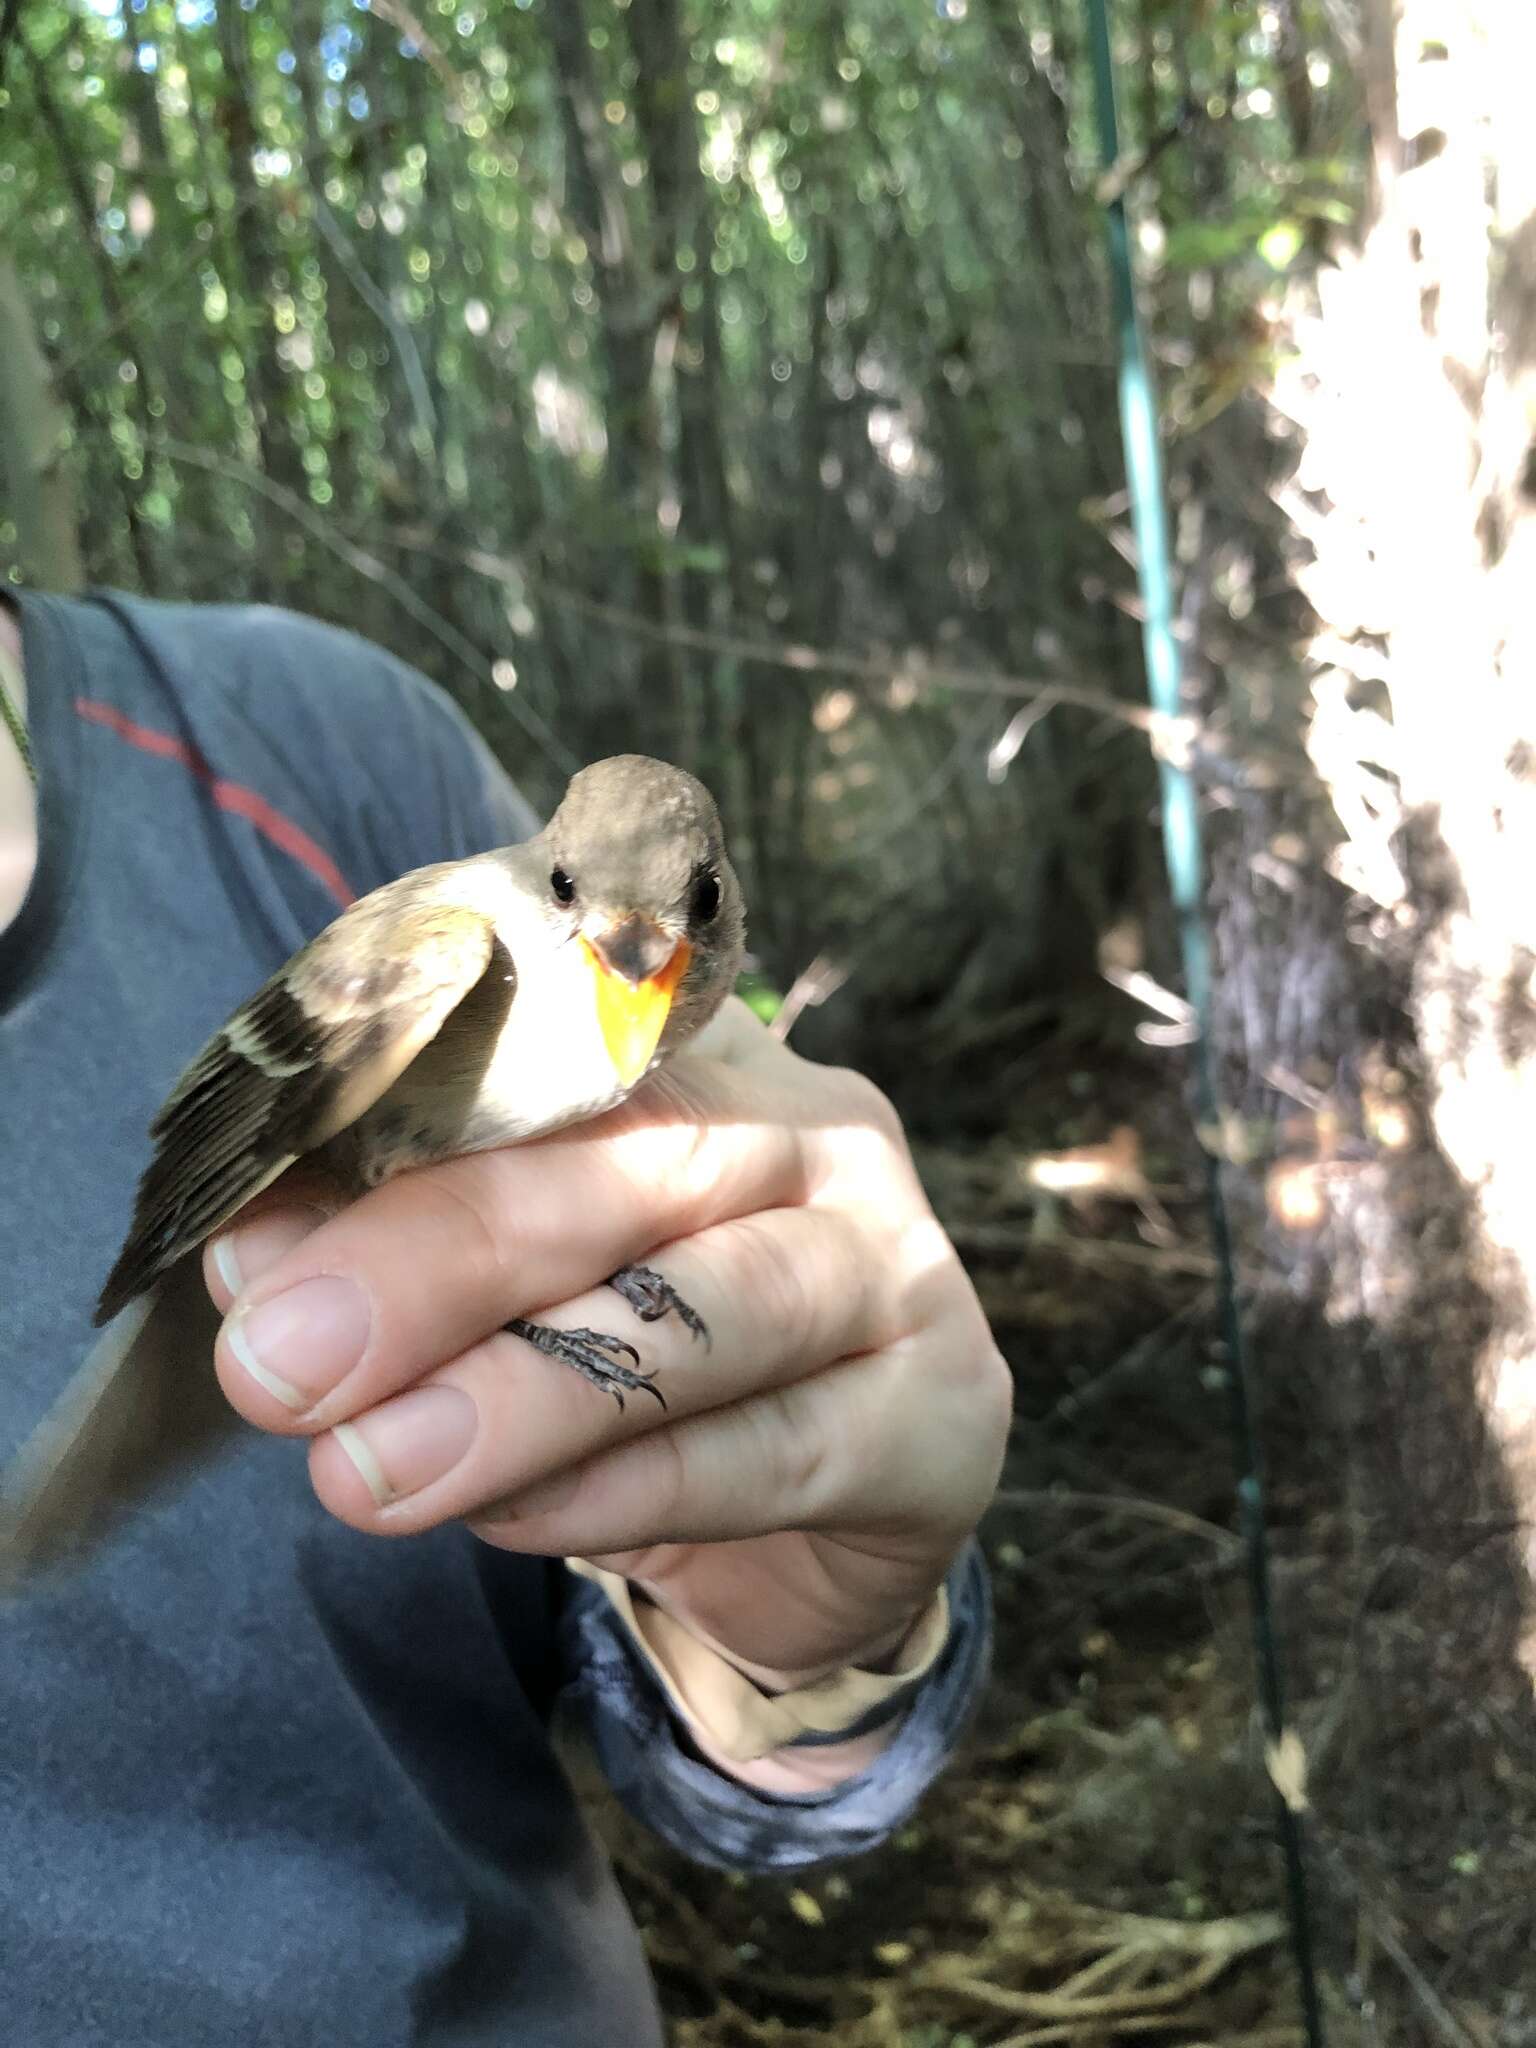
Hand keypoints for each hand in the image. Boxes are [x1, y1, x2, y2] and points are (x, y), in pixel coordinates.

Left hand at [205, 1000, 1010, 1779]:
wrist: (829, 1504)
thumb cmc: (648, 1355)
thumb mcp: (515, 1286)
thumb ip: (395, 1250)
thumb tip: (246, 1261)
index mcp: (701, 1056)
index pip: (553, 1047)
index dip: (395, 1121)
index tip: (243, 1223)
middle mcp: (817, 1128)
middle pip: (635, 1162)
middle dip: (439, 1259)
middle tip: (278, 1359)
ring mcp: (899, 1262)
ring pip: (713, 1308)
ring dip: (525, 1395)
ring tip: (367, 1471)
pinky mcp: (944, 1411)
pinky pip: (774, 1448)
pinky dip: (627, 1489)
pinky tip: (508, 1522)